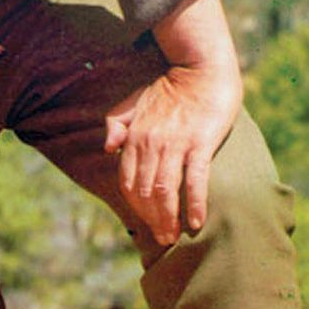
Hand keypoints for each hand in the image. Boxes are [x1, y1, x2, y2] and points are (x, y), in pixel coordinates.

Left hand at [103, 0, 244, 245]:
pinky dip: (194, 203)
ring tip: (175, 237)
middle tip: (162, 239)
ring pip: (165, 190)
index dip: (136, 206)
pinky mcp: (199, 143)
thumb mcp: (133, 102)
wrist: (199, 69)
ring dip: (168, 218)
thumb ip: (117, 124)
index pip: (128, 181)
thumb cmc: (168, 87)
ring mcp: (174, 144)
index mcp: (133, 137)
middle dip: (151, 219)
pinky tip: (197, 222)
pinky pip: (194, 179)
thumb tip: (108, 149)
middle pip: (145, 191)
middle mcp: (149, 143)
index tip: (146, 223)